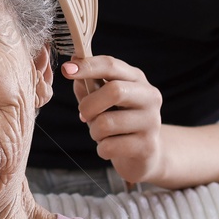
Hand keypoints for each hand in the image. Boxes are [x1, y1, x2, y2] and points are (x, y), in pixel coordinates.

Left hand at [61, 55, 163, 184]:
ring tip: (101, 134)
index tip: (66, 70)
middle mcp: (149, 96)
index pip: (112, 65)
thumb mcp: (102, 100)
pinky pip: (110, 147)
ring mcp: (151, 121)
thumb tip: (72, 66)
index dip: (88, 66)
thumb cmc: (118, 121)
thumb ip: (88, 84)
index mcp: (136, 79)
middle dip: (89, 105)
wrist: (145, 153)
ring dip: (94, 131)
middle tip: (83, 115)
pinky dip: (102, 149)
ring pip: (107, 123)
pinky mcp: (147, 146)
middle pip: (115, 91)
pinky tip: (110, 147)